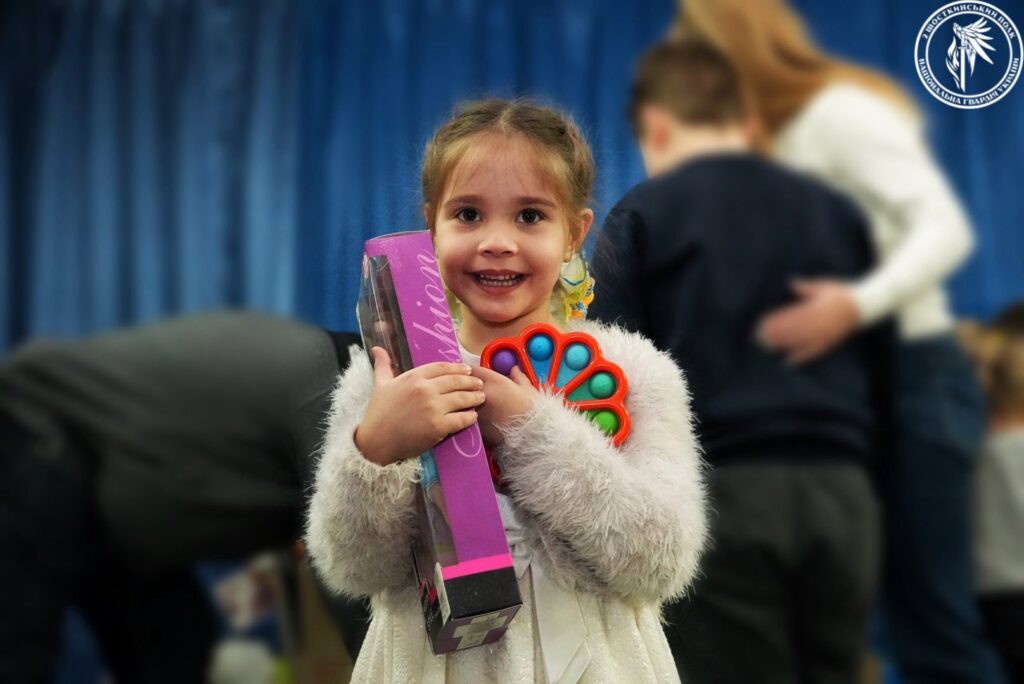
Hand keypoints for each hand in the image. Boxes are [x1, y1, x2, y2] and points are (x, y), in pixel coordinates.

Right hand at [354, 347, 484, 465]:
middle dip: (471, 381)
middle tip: (480, 383)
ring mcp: (433, 408)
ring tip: (482, 397)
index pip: (442, 367)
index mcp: (413, 377)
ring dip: (475, 397)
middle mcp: (425, 389)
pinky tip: (474, 416)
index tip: (467, 369)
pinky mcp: (438, 426)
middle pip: (456, 381)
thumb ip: (383, 365)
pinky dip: (470, 417)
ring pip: (462, 398)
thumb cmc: (377, 413)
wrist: (375, 441)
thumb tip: (376, 348)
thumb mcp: (380, 385)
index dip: (457, 368)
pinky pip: (461, 419)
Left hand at [471, 365, 538, 445]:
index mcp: (492, 381)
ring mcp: (474, 411)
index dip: (473, 372)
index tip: (475, 376)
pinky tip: (480, 420)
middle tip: (473, 389)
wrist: (531, 434)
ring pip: (463, 403)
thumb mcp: (527, 388)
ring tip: (475, 406)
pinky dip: (469, 417)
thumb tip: (514, 369)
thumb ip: (518, 376)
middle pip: (463, 385)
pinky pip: (466, 418)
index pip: (472, 370)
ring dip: (465, 402)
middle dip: (466, 386)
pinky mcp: (474, 427)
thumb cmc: (532, 409)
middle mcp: (479, 394)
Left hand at [756, 280, 860, 364]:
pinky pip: (814, 352)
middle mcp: (821, 322)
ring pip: (801, 342)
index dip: (777, 320)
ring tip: (767, 347)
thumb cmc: (840, 293)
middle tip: (758, 337)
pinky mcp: (830, 343)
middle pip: (794, 330)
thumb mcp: (823, 286)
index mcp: (818, 307)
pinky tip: (788, 361)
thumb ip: (805, 287)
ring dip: (783, 345)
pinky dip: (801, 357)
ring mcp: (826, 334)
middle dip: (775, 334)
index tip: (762, 322)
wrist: (865, 306)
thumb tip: (790, 283)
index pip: (792, 314)